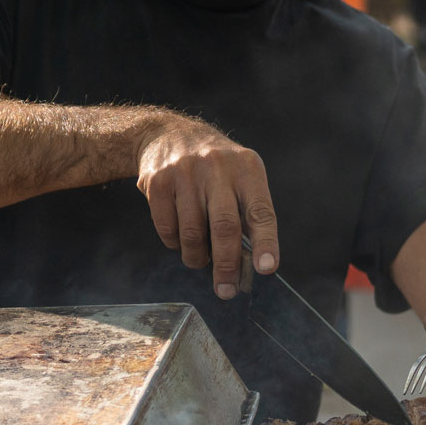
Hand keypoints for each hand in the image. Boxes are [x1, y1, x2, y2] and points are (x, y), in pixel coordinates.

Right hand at [135, 115, 276, 298]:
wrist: (166, 134)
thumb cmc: (215, 168)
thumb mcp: (240, 176)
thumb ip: (247, 212)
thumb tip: (251, 263)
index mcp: (247, 168)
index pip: (261, 210)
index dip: (266, 242)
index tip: (267, 269)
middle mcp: (218, 167)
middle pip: (225, 226)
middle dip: (227, 264)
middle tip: (227, 290)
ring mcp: (186, 172)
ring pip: (193, 232)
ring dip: (196, 256)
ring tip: (199, 259)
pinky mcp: (158, 181)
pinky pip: (167, 228)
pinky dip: (174, 242)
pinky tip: (179, 237)